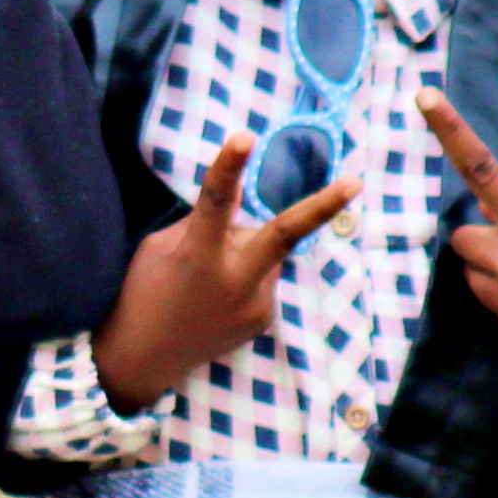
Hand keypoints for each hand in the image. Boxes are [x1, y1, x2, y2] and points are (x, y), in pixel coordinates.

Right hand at [90, 131, 360, 410]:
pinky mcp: (263, 320)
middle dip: (323, 207)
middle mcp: (234, 283)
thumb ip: (202, 222)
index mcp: (198, 259)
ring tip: (206, 277)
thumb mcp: (160, 249)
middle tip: (356, 182)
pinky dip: (243, 272)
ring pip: (264, 252)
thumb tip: (239, 195)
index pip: (215, 202)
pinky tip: (216, 296)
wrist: (141, 361)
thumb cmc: (141, 294)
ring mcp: (254, 306)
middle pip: (284, 236)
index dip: (229, 167)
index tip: (245, 136)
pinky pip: (262, 276)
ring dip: (245, 247)